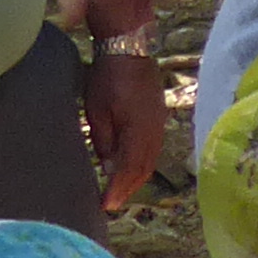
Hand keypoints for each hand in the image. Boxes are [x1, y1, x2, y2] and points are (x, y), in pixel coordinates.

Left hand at [80, 46, 167, 210]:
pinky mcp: (158, 118)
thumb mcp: (97, 111)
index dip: (118, 189)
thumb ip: (104, 141)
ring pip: (151, 160)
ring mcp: (159, 124)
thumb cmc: (107, 78)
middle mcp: (154, 130)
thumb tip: (108, 167)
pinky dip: (142, 163)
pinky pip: (153, 149)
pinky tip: (130, 168)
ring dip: (135, 178)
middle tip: (111, 204)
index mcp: (138, 129)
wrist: (130, 50)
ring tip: (119, 191)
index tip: (106, 206)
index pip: (129, 168)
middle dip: (127, 188)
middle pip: (144, 168)